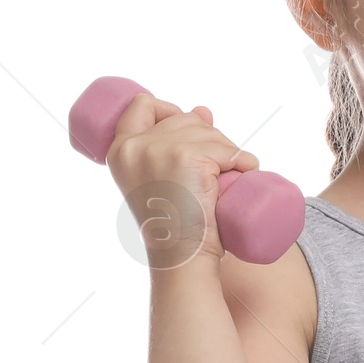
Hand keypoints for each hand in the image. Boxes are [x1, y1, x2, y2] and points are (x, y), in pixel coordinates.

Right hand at [106, 94, 259, 268]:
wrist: (182, 257)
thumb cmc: (175, 226)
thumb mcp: (165, 179)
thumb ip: (177, 142)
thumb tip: (203, 110)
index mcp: (120, 151)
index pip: (142, 104)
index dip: (169, 110)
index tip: (188, 133)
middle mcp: (134, 146)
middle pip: (186, 118)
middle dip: (209, 139)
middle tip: (211, 175)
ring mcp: (159, 148)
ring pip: (209, 132)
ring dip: (228, 153)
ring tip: (222, 184)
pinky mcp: (186, 156)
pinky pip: (227, 149)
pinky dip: (243, 162)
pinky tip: (242, 176)